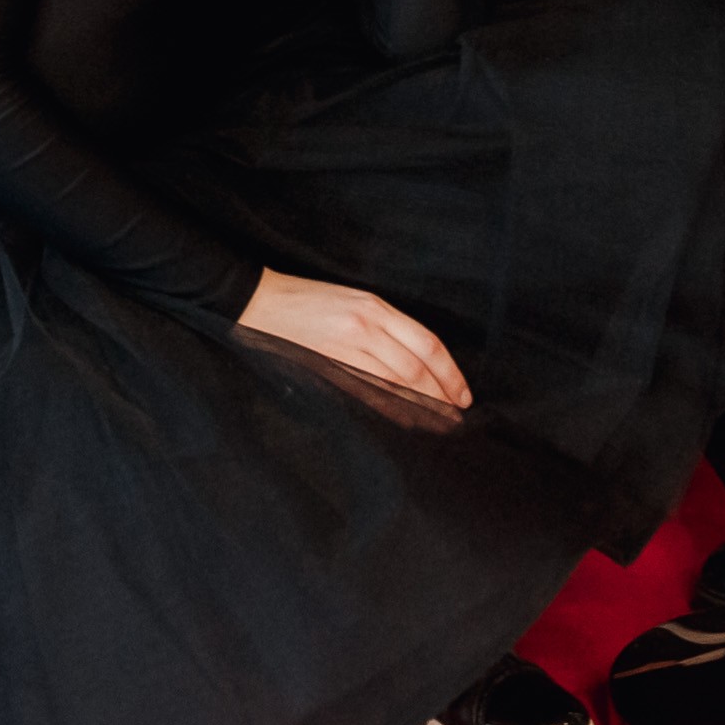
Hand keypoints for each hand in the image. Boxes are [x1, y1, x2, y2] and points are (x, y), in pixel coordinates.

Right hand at [237, 267, 471, 412]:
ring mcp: (346, 345)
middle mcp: (366, 325)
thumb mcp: (353, 301)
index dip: (450, 373)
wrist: (260, 301)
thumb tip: (418, 366)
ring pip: (395, 383)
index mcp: (375, 306)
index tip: (463, 395)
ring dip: (421, 406)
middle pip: (416, 368)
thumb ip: (385, 328)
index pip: (427, 344)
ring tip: (436, 423)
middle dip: (441, 396)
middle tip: (455, 418)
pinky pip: (367, 391)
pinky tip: (402, 419)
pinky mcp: (327, 364)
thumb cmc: (309, 300)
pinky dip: (389, 408)